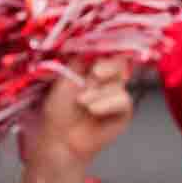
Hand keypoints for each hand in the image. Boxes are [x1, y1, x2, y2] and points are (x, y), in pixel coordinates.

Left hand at [23, 57, 134, 179]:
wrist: (59, 138)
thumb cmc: (57, 109)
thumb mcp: (65, 79)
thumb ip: (81, 60)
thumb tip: (95, 44)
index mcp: (92, 67)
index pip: (107, 51)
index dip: (107, 48)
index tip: (98, 52)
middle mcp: (107, 79)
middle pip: (120, 62)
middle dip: (107, 66)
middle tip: (95, 73)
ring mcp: (116, 94)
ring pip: (120, 82)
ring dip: (100, 92)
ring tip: (82, 102)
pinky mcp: (123, 112)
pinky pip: (124, 100)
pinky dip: (108, 103)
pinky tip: (93, 110)